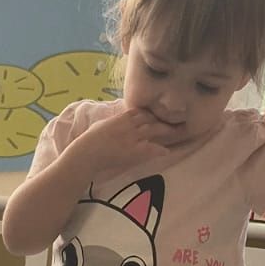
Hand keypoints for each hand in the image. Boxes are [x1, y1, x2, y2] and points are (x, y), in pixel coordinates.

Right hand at [74, 105, 189, 183]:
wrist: (87, 153)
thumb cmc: (89, 140)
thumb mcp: (101, 125)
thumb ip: (111, 121)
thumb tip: (114, 121)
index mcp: (121, 117)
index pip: (140, 111)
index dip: (150, 113)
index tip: (157, 114)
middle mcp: (129, 125)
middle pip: (150, 118)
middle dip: (162, 119)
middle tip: (175, 120)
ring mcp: (133, 137)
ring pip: (153, 129)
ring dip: (166, 130)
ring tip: (177, 131)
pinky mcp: (134, 151)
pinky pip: (150, 148)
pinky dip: (159, 149)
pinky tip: (166, 151)